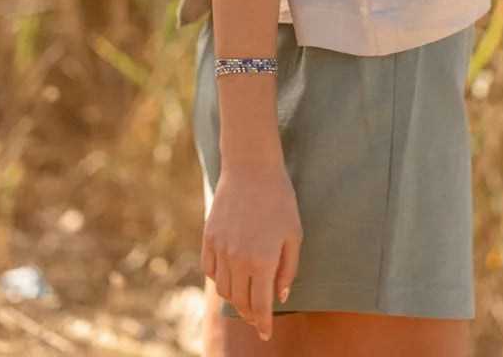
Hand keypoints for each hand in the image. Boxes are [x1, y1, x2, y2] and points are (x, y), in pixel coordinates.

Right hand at [201, 162, 302, 340]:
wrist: (251, 168)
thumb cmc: (279, 199)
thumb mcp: (294, 234)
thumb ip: (288, 268)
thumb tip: (280, 296)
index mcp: (262, 261)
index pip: (260, 306)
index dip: (263, 324)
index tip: (266, 334)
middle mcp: (238, 260)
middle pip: (240, 301)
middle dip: (250, 315)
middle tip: (258, 318)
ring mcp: (220, 249)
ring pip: (223, 289)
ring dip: (235, 298)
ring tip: (245, 297)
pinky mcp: (209, 237)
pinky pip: (210, 270)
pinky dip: (220, 279)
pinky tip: (230, 276)